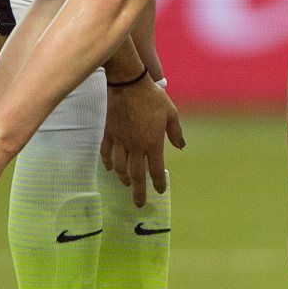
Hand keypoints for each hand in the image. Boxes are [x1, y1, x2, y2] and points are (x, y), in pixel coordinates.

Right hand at [101, 78, 184, 206]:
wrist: (128, 84)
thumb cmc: (153, 98)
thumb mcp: (171, 114)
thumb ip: (175, 133)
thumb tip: (181, 147)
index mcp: (152, 143)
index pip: (156, 169)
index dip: (158, 182)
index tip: (160, 191)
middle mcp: (135, 146)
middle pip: (136, 175)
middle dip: (138, 191)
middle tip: (138, 203)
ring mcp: (120, 141)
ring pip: (119, 167)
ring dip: (123, 178)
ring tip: (126, 184)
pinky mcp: (110, 133)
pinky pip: (106, 152)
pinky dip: (107, 163)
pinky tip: (110, 168)